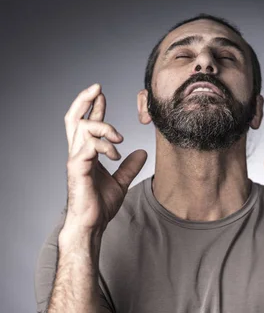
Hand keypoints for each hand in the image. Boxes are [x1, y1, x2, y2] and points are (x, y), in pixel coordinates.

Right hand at [64, 83, 147, 232]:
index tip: (102, 94)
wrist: (91, 224)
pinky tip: (116, 154)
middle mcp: (77, 153)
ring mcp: (75, 160)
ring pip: (83, 128)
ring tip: (120, 138)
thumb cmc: (99, 206)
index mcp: (85, 154)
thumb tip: (142, 153)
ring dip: (104, 126)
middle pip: (73, 118)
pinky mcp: (77, 169)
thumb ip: (129, 167)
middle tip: (98, 88)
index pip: (85, 124)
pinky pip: (89, 146)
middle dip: (84, 100)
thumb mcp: (121, 182)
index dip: (93, 107)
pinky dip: (104, 146)